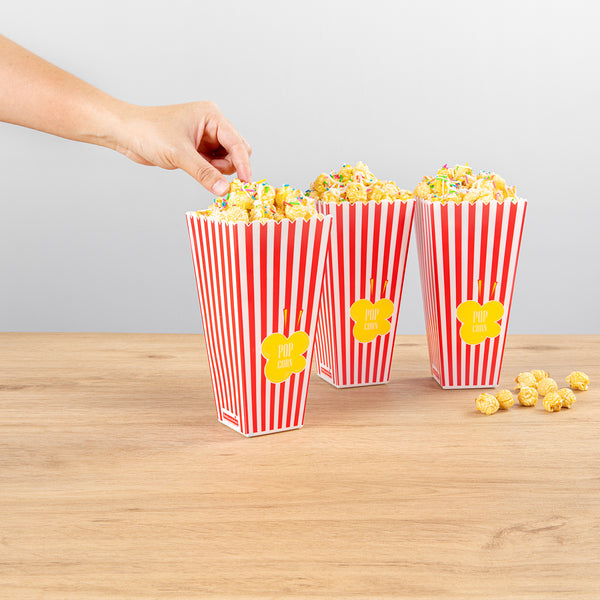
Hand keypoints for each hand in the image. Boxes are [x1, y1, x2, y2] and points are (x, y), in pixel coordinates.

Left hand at [113, 101, 251, 194]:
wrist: (126, 133)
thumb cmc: (148, 132)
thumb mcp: (179, 155)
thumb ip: (205, 173)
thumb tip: (224, 190)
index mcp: (211, 116)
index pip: (237, 142)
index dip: (243, 163)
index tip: (246, 183)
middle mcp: (211, 124)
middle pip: (237, 151)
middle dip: (230, 166)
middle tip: (215, 177)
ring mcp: (205, 137)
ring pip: (227, 160)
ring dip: (219, 171)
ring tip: (199, 170)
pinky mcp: (197, 149)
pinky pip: (214, 164)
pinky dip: (211, 172)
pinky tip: (198, 172)